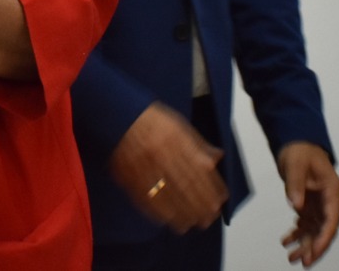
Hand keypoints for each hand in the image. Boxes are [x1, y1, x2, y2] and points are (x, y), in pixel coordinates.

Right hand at [108, 102, 227, 231]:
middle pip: (186, 186)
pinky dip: (159, 212)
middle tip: (209, 218)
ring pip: (168, 196)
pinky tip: (169, 220)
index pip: (200, 170)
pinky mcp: (129, 177)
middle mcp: (163, 156)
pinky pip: (146, 197)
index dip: (213, 189)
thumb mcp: (179, 124)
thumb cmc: (151, 119)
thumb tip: (217, 158)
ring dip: (183, 213)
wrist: (117, 115)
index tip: (221, 201)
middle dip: (200, 206)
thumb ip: (198, 143)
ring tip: (192, 223)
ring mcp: (145, 168)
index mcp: (178, 142)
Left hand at [277, 141, 338, 265]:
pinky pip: (305, 223)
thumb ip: (295, 184)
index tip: (315, 251)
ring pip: (315, 229)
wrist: (296, 141)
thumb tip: (296, 206)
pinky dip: (297, 233)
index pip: (332, 219)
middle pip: (325, 229)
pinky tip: (286, 241)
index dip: (324, 237)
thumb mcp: (295, 164)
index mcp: (332, 191)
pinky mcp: (309, 204)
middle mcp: (329, 200)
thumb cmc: (299, 150)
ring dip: (304, 244)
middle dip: (315, 247)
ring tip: (291, 258)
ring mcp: (320, 203)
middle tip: (303, 262)